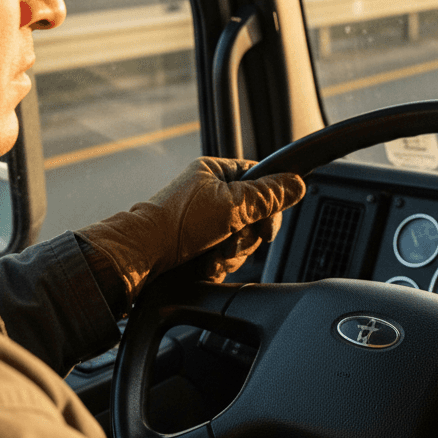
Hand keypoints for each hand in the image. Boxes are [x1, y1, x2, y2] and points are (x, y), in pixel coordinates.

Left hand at [77, 157, 305, 309]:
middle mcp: (211, 194)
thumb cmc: (175, 225)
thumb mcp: (232, 205)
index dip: (269, 205)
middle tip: (230, 241)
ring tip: (212, 257)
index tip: (266, 224)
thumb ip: (269, 196)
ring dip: (231, 254)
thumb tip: (297, 184)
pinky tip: (205, 265)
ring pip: (242, 240)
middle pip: (256, 216)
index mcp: (216, 172)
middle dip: (245, 237)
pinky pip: (227, 255)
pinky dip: (219, 264)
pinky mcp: (199, 245)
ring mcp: (205, 221)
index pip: (262, 181)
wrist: (140, 258)